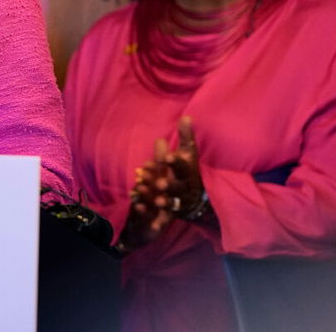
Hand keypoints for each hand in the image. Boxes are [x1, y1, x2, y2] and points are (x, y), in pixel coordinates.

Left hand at [118, 117, 205, 250]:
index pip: (183, 167)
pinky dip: (153, 217)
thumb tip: (187, 116)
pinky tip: (140, 209)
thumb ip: (185, 137)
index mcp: (187, 172)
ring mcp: (178, 203)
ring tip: (154, 199)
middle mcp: (184, 188)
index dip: (176, 162)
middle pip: (178, 187)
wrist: (195, 199)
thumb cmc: (187, 171)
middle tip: (160, 183)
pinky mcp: (170, 214)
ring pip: (170, 203)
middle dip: (169, 185)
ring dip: (162, 201)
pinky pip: (162, 218)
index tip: (167, 157)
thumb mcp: (187, 153)